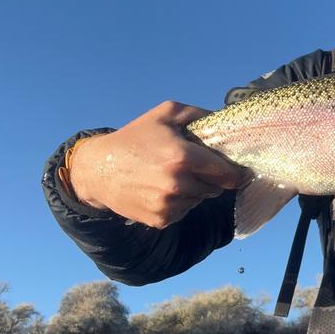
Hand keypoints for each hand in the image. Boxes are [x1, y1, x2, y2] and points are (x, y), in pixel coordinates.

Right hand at [67, 101, 244, 228]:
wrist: (98, 169)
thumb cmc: (134, 137)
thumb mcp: (165, 114)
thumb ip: (198, 114)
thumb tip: (224, 120)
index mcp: (182, 157)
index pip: (225, 172)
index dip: (232, 171)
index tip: (236, 170)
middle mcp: (177, 184)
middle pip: (215, 188)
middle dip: (211, 179)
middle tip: (195, 169)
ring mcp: (168, 204)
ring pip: (199, 200)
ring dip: (195, 191)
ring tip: (175, 177)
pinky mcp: (160, 219)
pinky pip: (183, 212)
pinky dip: (180, 203)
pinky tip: (163, 189)